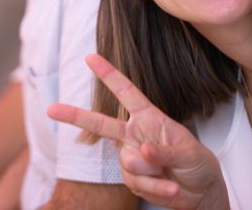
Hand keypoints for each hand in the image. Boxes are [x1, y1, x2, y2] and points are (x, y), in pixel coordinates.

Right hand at [47, 54, 228, 208]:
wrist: (200, 193)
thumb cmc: (197, 163)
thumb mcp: (188, 152)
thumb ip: (163, 150)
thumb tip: (140, 150)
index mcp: (148, 117)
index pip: (126, 92)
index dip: (108, 74)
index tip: (90, 57)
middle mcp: (134, 134)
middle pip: (100, 123)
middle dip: (74, 115)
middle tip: (51, 109)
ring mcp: (130, 156)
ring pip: (129, 161)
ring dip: (153, 173)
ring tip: (172, 175)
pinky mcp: (132, 178)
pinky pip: (137, 182)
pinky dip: (156, 187)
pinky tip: (171, 187)